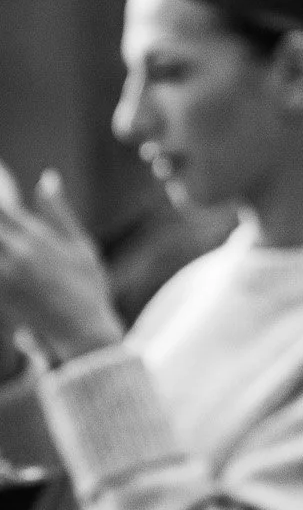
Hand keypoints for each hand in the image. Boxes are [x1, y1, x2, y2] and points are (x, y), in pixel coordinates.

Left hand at [0, 172, 122, 364]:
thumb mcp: (80, 245)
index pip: (2, 206)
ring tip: (5, 248)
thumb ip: (58, 211)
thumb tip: (47, 177)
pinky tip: (4, 264)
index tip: (1, 196)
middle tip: (4, 232)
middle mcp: (17, 252)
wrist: (84, 331)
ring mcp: (4, 275)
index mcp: (37, 235)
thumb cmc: (87, 288)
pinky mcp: (0, 295)